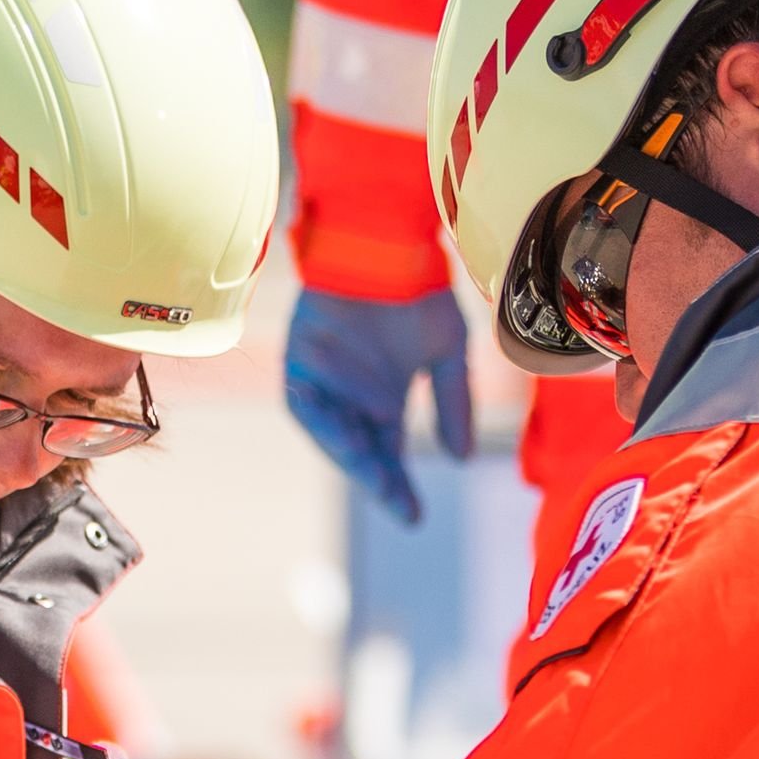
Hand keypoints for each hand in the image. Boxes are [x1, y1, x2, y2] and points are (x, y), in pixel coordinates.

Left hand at [282, 288, 476, 525]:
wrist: (386, 241)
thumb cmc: (418, 291)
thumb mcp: (447, 351)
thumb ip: (452, 403)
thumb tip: (460, 458)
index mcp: (383, 400)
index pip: (388, 454)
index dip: (398, 487)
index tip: (414, 517)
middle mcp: (350, 398)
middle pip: (360, 450)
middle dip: (377, 478)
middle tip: (397, 502)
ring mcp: (323, 381)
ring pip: (332, 432)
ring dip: (350, 455)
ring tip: (375, 476)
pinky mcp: (298, 361)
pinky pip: (307, 402)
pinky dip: (325, 420)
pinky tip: (349, 436)